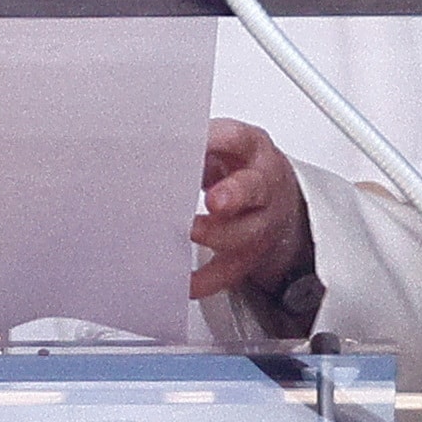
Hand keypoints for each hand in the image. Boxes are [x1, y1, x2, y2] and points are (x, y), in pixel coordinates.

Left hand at [190, 121, 313, 306]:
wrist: (273, 194)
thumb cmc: (237, 165)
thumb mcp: (221, 142)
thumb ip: (193, 143)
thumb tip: (148, 145)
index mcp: (250, 148)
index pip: (235, 139)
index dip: (214, 142)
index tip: (188, 146)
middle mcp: (260, 184)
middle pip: (253, 188)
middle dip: (233, 195)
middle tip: (213, 201)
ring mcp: (259, 222)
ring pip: (245, 233)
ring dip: (217, 235)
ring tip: (189, 233)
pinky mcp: (248, 254)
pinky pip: (230, 271)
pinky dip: (206, 280)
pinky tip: (185, 282)